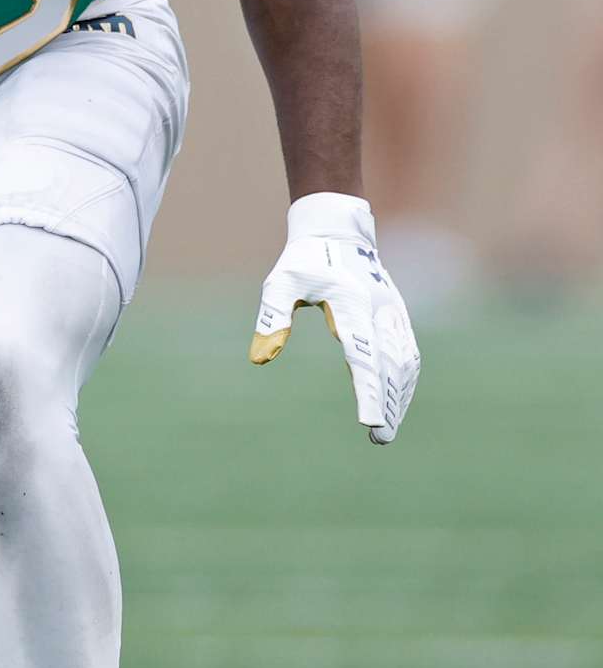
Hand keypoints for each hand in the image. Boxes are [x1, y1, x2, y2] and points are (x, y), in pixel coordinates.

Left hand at [251, 193, 420, 445]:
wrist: (336, 229)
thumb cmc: (303, 259)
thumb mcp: (280, 282)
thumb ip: (272, 317)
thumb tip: (260, 358)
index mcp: (352, 304)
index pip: (363, 356)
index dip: (368, 391)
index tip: (370, 422)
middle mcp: (379, 310)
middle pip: (391, 366)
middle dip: (388, 403)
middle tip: (380, 438)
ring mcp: (392, 312)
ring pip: (406, 361)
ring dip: (400, 395)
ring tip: (389, 426)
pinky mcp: (397, 314)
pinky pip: (409, 352)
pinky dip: (406, 379)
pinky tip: (397, 400)